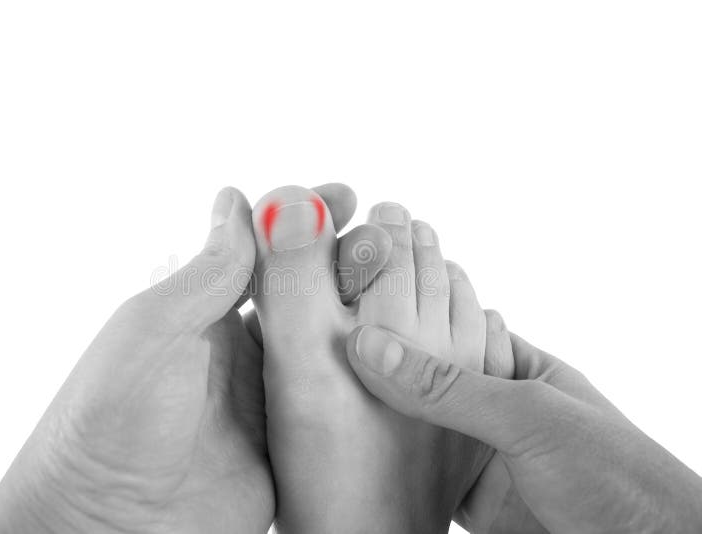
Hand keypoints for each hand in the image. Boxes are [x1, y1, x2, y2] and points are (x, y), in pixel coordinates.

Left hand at [0, 184, 390, 533]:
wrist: (105, 525)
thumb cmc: (108, 421)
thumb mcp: (155, 330)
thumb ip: (208, 272)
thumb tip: (237, 200)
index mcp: (203, 314)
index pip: (264, 252)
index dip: (304, 220)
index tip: (344, 197)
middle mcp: (241, 350)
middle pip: (305, 291)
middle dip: (345, 259)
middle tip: (384, 239)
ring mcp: (269, 398)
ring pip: (329, 343)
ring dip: (364, 312)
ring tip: (404, 281)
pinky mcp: (290, 445)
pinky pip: (337, 403)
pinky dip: (368, 377)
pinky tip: (399, 353)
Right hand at [345, 325, 701, 533]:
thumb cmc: (615, 474)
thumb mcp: (528, 417)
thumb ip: (449, 387)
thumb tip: (373, 347)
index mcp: (518, 369)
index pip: (449, 330)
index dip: (404, 316)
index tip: (349, 300)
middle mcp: (495, 409)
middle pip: (426, 382)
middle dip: (383, 370)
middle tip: (323, 345)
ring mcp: (481, 457)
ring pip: (418, 432)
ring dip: (381, 421)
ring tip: (324, 394)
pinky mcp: (470, 503)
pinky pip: (421, 480)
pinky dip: (391, 472)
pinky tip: (355, 456)